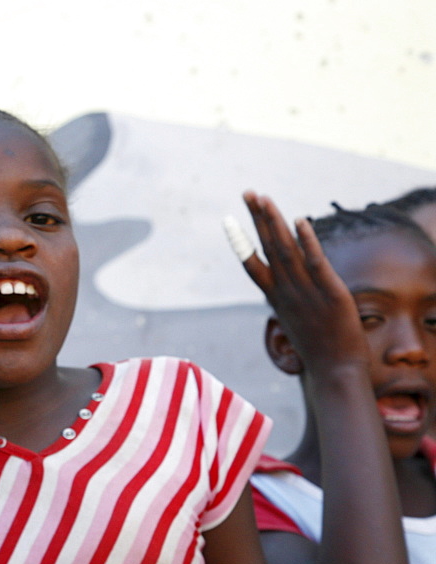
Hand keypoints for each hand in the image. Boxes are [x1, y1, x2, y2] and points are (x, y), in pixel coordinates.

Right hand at [225, 191, 368, 371]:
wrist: (334, 371)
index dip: (240, 241)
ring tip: (264, 198)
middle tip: (248, 192)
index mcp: (276, 297)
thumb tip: (285, 294)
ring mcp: (306, 290)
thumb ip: (291, 302)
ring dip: (274, 222)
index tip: (229, 220)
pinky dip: (306, 240)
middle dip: (257, 218)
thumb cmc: (317, 349)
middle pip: (267, 247)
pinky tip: (299, 220)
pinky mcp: (330, 292)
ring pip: (285, 249)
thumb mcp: (297, 322)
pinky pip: (315, 261)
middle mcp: (286, 290)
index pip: (252, 264)